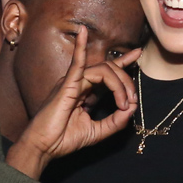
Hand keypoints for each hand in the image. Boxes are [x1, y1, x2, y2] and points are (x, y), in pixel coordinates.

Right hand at [10, 26, 139, 177]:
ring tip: (124, 102)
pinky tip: (83, 33)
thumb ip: (116, 121)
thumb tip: (132, 108)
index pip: (108, 72)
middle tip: (132, 100)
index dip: (124, 61)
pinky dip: (81, 48)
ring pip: (103, 70)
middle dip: (127, 82)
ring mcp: (73, 82)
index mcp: (87, 92)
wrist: (44, 148)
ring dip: (119, 84)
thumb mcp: (98, 132)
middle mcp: (81, 83)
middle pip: (110, 70)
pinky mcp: (67, 85)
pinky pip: (77, 63)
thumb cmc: (64, 140)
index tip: (138, 53)